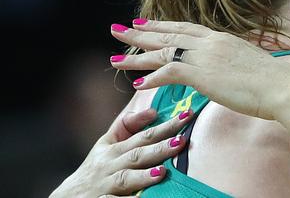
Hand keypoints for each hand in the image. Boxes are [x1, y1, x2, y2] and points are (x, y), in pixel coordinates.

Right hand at [50, 107, 192, 197]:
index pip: (144, 135)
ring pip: (125, 179)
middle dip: (159, 148)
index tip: (186, 116)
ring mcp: (105, 186)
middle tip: (181, 141)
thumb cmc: (95, 168)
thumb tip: (153, 111)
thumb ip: (128, 126)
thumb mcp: (107, 144)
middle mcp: (110, 165)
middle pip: (137, 155)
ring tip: (162, 172)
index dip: (165, 126)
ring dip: (143, 176)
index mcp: (114, 149)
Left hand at [109, 19, 289, 128]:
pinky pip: (169, 72)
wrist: (282, 86)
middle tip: (118, 29)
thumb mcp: (249, 65)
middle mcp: (210, 42)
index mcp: (222, 39)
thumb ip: (232, 64)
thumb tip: (228, 71)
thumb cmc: (273, 81)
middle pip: (168, 34)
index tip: (145, 23)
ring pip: (163, 51)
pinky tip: (138, 84)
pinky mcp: (202, 73)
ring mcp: (205, 56)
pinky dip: (153, 77)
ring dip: (137, 55)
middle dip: (140, 33)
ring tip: (116, 58)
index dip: (163, 26)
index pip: (186, 28)